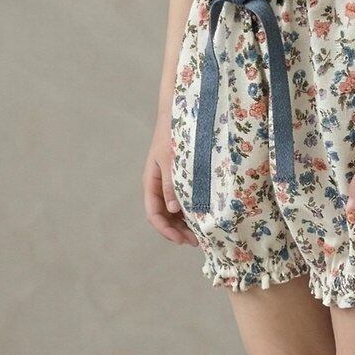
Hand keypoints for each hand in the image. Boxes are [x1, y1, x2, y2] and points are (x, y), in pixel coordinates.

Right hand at [142, 116, 199, 245]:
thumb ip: (172, 184)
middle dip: (178, 231)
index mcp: (151, 182)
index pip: (153, 213)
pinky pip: (183, 199)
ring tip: (202, 234)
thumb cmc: (172, 134)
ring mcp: (169, 182)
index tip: (181, 240)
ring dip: (185, 223)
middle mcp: (159, 185)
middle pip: (164, 216)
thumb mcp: (171, 159)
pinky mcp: (181, 177)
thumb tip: (173, 210)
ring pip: (174, 210)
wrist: (179, 112)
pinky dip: (190, 210)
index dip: (165, 230)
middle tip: (197, 242)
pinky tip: (203, 216)